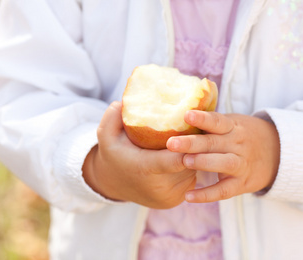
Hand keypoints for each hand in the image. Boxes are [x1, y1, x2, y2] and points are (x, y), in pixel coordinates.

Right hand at [82, 101, 196, 208]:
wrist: (113, 184)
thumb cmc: (114, 153)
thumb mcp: (106, 134)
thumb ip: (112, 116)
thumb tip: (124, 102)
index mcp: (144, 168)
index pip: (174, 160)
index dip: (187, 146)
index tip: (194, 129)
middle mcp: (158, 187)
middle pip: (188, 162)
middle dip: (194, 146)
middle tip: (196, 128)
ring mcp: (168, 197)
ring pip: (193, 170)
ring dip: (194, 156)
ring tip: (191, 140)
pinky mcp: (175, 201)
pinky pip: (191, 179)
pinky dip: (190, 167)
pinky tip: (184, 155)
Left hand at [166, 111, 279, 202]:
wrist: (277, 153)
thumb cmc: (240, 135)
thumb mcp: (232, 124)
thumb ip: (210, 123)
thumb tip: (176, 115)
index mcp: (233, 127)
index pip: (218, 121)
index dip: (203, 118)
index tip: (186, 115)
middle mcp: (238, 144)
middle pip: (215, 142)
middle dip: (192, 143)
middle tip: (172, 143)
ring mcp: (242, 165)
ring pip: (223, 163)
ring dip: (203, 163)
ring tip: (184, 162)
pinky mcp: (242, 184)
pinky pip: (224, 191)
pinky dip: (207, 195)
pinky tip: (188, 196)